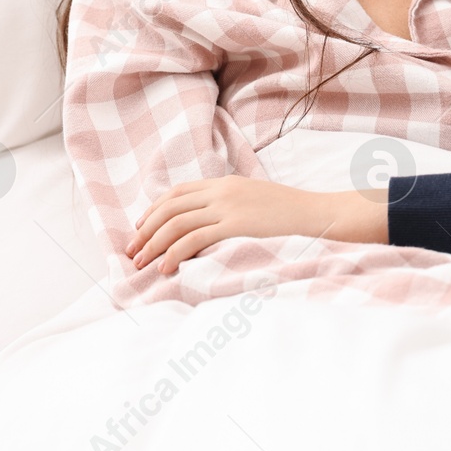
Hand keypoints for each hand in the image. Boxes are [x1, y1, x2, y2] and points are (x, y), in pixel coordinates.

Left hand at [126, 177, 381, 274]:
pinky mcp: (235, 224)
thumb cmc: (291, 215)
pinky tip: (165, 268)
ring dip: (153, 244)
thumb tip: (208, 226)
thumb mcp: (256, 202)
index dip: (154, 211)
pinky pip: (194, 238)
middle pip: (170, 207)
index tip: (141, 230)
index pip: (178, 193)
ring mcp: (228, 206)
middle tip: (132, 252)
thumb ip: (231, 207)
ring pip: (176, 223)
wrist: (318, 214)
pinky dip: (174, 253)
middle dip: (146, 230)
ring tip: (140, 263)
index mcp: (226, 183)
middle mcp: (222, 191)